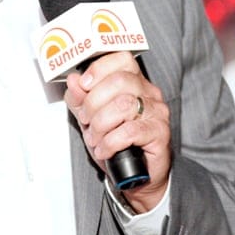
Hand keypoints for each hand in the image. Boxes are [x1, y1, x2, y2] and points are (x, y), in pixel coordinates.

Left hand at [64, 51, 169, 211]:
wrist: (136, 175)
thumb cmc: (116, 143)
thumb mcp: (91, 118)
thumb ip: (81, 99)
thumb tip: (74, 81)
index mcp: (133, 82)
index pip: (122, 59)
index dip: (99, 68)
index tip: (84, 84)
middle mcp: (148, 92)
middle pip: (120, 81)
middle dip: (94, 102)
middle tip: (87, 119)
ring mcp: (156, 112)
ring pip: (123, 105)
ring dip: (101, 125)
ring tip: (96, 138)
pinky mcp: (160, 133)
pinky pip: (130, 131)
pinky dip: (110, 142)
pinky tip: (105, 149)